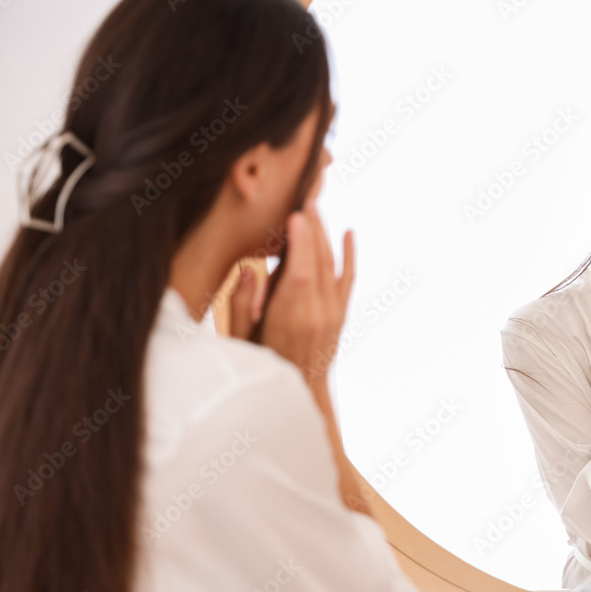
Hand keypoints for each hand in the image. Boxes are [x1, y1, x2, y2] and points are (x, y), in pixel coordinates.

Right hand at [229, 194, 354, 381]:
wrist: (300, 393)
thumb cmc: (261, 364)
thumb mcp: (240, 340)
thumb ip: (241, 305)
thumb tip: (249, 270)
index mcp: (290, 320)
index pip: (300, 274)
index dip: (301, 243)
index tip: (296, 215)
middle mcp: (317, 315)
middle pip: (318, 263)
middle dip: (312, 228)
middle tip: (305, 198)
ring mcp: (333, 313)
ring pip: (332, 266)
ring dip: (324, 235)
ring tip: (314, 207)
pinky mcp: (340, 313)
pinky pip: (349, 278)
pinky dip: (350, 255)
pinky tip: (349, 233)